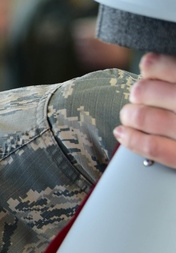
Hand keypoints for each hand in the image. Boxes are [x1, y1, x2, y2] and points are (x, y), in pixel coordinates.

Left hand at [115, 53, 175, 168]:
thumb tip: (161, 65)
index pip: (168, 67)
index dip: (152, 66)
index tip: (149, 68)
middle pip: (148, 92)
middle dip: (139, 92)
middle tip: (139, 94)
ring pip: (145, 118)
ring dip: (130, 115)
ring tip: (129, 114)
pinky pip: (152, 147)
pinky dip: (131, 139)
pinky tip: (124, 133)